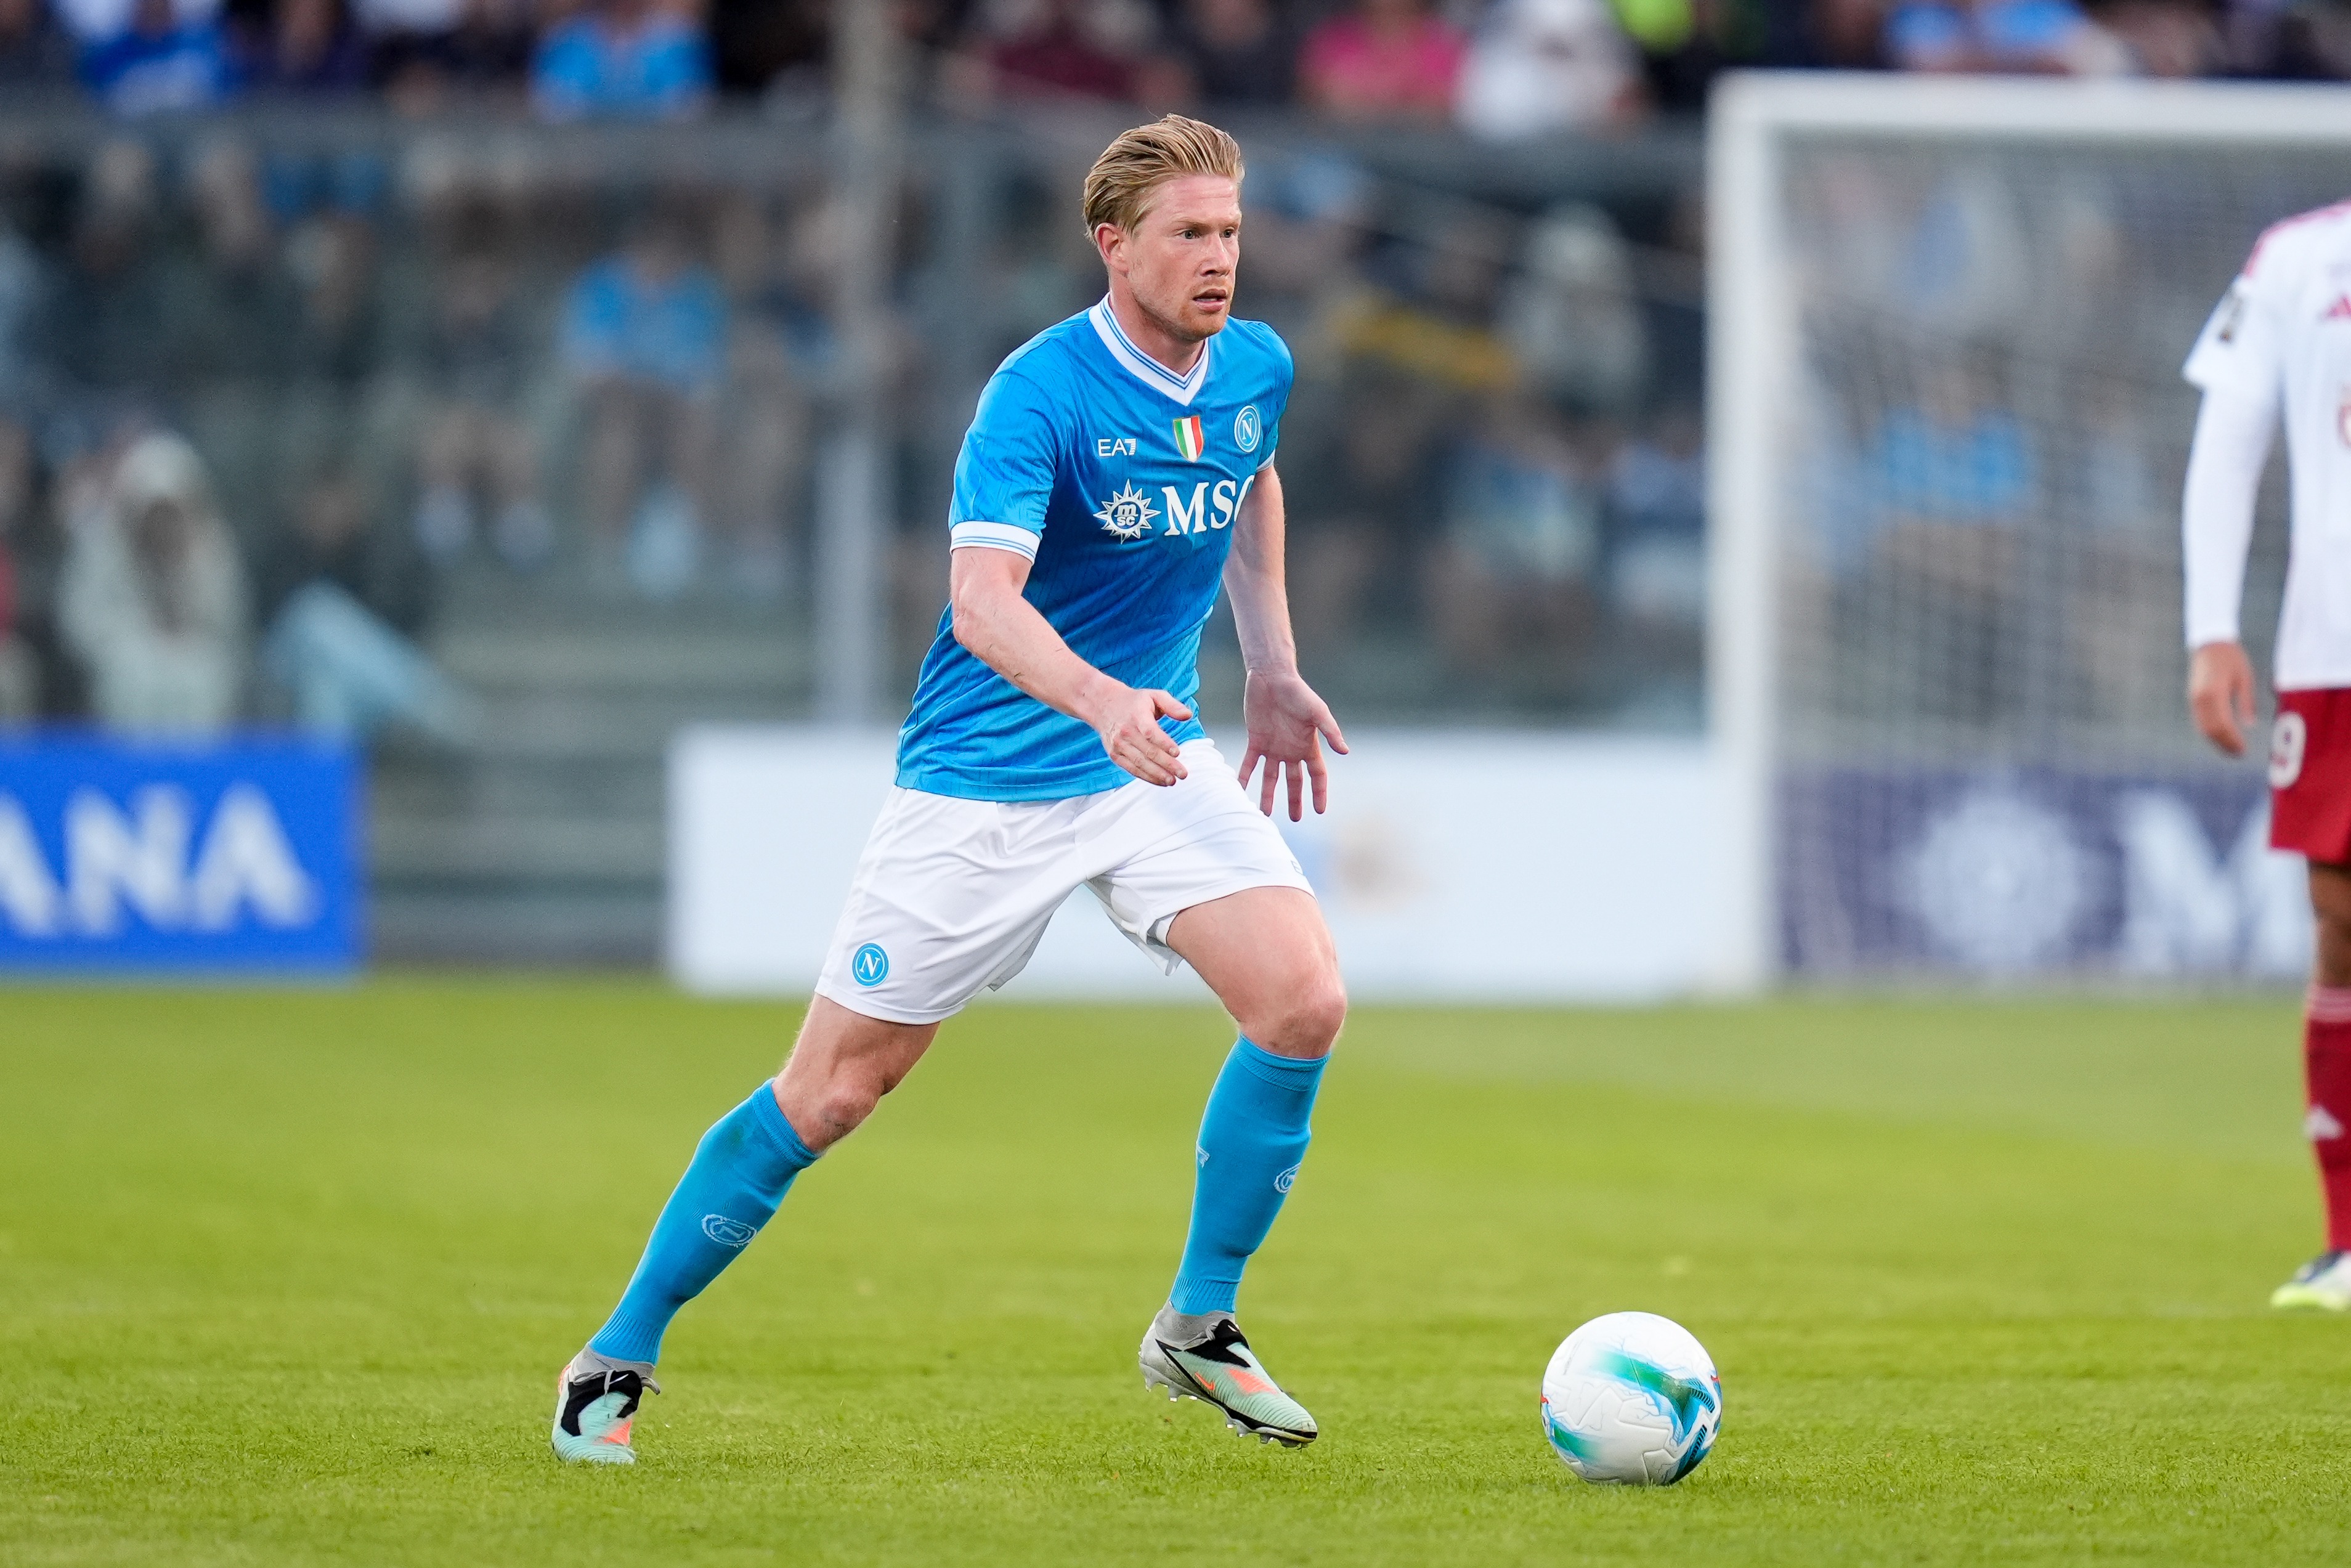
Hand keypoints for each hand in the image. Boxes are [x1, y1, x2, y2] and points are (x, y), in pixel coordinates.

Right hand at [1083, 679, 1190, 785]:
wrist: (1104, 706)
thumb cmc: (1133, 702)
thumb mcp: (1154, 696)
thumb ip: (1172, 705)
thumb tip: (1187, 715)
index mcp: (1137, 716)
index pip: (1150, 732)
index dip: (1164, 743)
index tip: (1177, 753)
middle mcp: (1126, 732)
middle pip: (1148, 751)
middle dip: (1167, 765)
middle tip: (1182, 773)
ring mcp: (1119, 745)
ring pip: (1140, 763)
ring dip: (1157, 774)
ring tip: (1172, 780)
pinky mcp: (1115, 755)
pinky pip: (1131, 769)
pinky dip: (1146, 777)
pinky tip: (1159, 781)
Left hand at [1238, 669, 1347, 820]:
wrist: (1272, 677)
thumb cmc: (1299, 693)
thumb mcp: (1318, 712)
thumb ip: (1330, 732)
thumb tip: (1345, 752)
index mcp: (1309, 746)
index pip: (1317, 775)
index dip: (1319, 792)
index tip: (1320, 811)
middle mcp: (1291, 750)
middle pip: (1294, 781)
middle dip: (1295, 800)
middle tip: (1295, 820)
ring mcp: (1273, 747)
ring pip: (1271, 777)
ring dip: (1268, 795)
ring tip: (1264, 814)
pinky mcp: (1255, 740)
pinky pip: (1249, 763)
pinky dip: (1244, 777)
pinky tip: (1238, 790)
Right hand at [2188, 641, 2257, 757]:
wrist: (2210, 643)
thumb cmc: (2231, 658)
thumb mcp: (2245, 678)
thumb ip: (2246, 702)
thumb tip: (2249, 724)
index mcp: (2215, 693)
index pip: (2223, 724)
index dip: (2233, 739)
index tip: (2243, 749)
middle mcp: (2201, 699)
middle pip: (2211, 729)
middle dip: (2224, 744)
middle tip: (2238, 754)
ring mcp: (2194, 700)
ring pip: (2203, 727)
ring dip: (2216, 740)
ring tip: (2230, 749)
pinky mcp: (2193, 699)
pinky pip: (2200, 721)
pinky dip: (2210, 732)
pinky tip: (2221, 737)